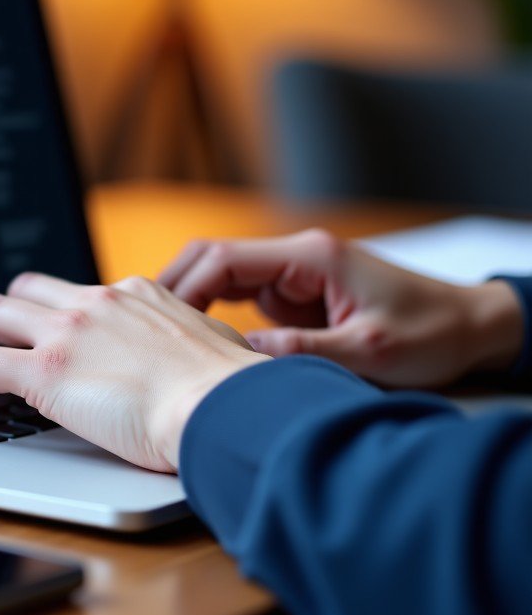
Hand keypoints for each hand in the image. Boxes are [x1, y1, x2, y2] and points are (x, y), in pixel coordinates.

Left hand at [0, 273, 267, 472]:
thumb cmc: (231, 390)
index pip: (76, 292)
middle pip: (24, 289)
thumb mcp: (214, 346)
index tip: (49, 340)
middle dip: (1, 316)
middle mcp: (95, 302)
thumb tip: (193, 363)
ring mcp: (67, 332)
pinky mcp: (45, 371)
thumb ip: (190, 344)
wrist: (223, 405)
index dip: (54, 315)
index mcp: (135, 293)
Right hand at [159, 229, 523, 388]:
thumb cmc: (431, 333)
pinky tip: (202, 345)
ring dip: (194, 304)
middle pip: (214, 259)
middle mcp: (297, 258)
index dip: (184, 286)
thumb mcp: (368, 353)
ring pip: (224, 278)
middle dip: (176, 287)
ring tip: (161, 339)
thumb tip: (239, 357)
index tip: (159, 319)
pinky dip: (218, 316)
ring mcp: (296, 275)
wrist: (472, 326)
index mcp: (310, 257)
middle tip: (143, 324)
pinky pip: (245, 299)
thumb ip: (300, 352)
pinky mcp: (299, 295)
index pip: (225, 258)